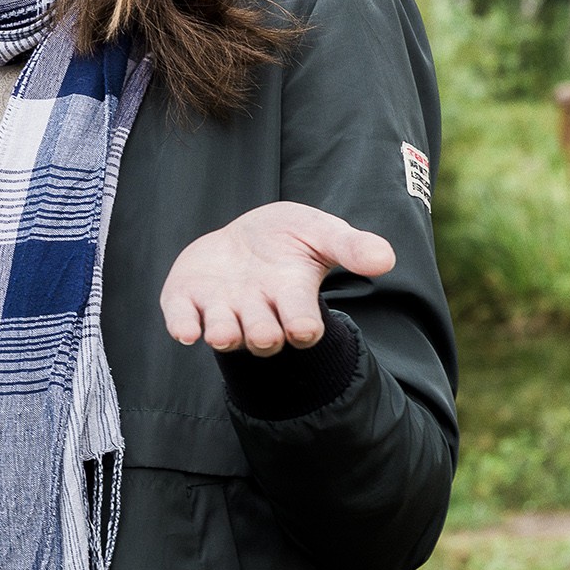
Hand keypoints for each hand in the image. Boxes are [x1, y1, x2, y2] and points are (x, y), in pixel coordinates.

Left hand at [158, 202, 393, 356]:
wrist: (247, 236)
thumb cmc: (293, 239)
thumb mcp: (324, 233)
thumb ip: (352, 246)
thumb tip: (386, 259)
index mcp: (292, 300)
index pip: (301, 322)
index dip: (302, 326)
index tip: (304, 329)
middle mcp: (257, 313)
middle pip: (262, 336)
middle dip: (262, 335)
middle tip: (263, 334)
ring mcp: (222, 308)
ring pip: (223, 332)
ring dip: (223, 334)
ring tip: (221, 334)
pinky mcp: (188, 300)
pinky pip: (182, 318)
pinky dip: (182, 325)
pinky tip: (184, 331)